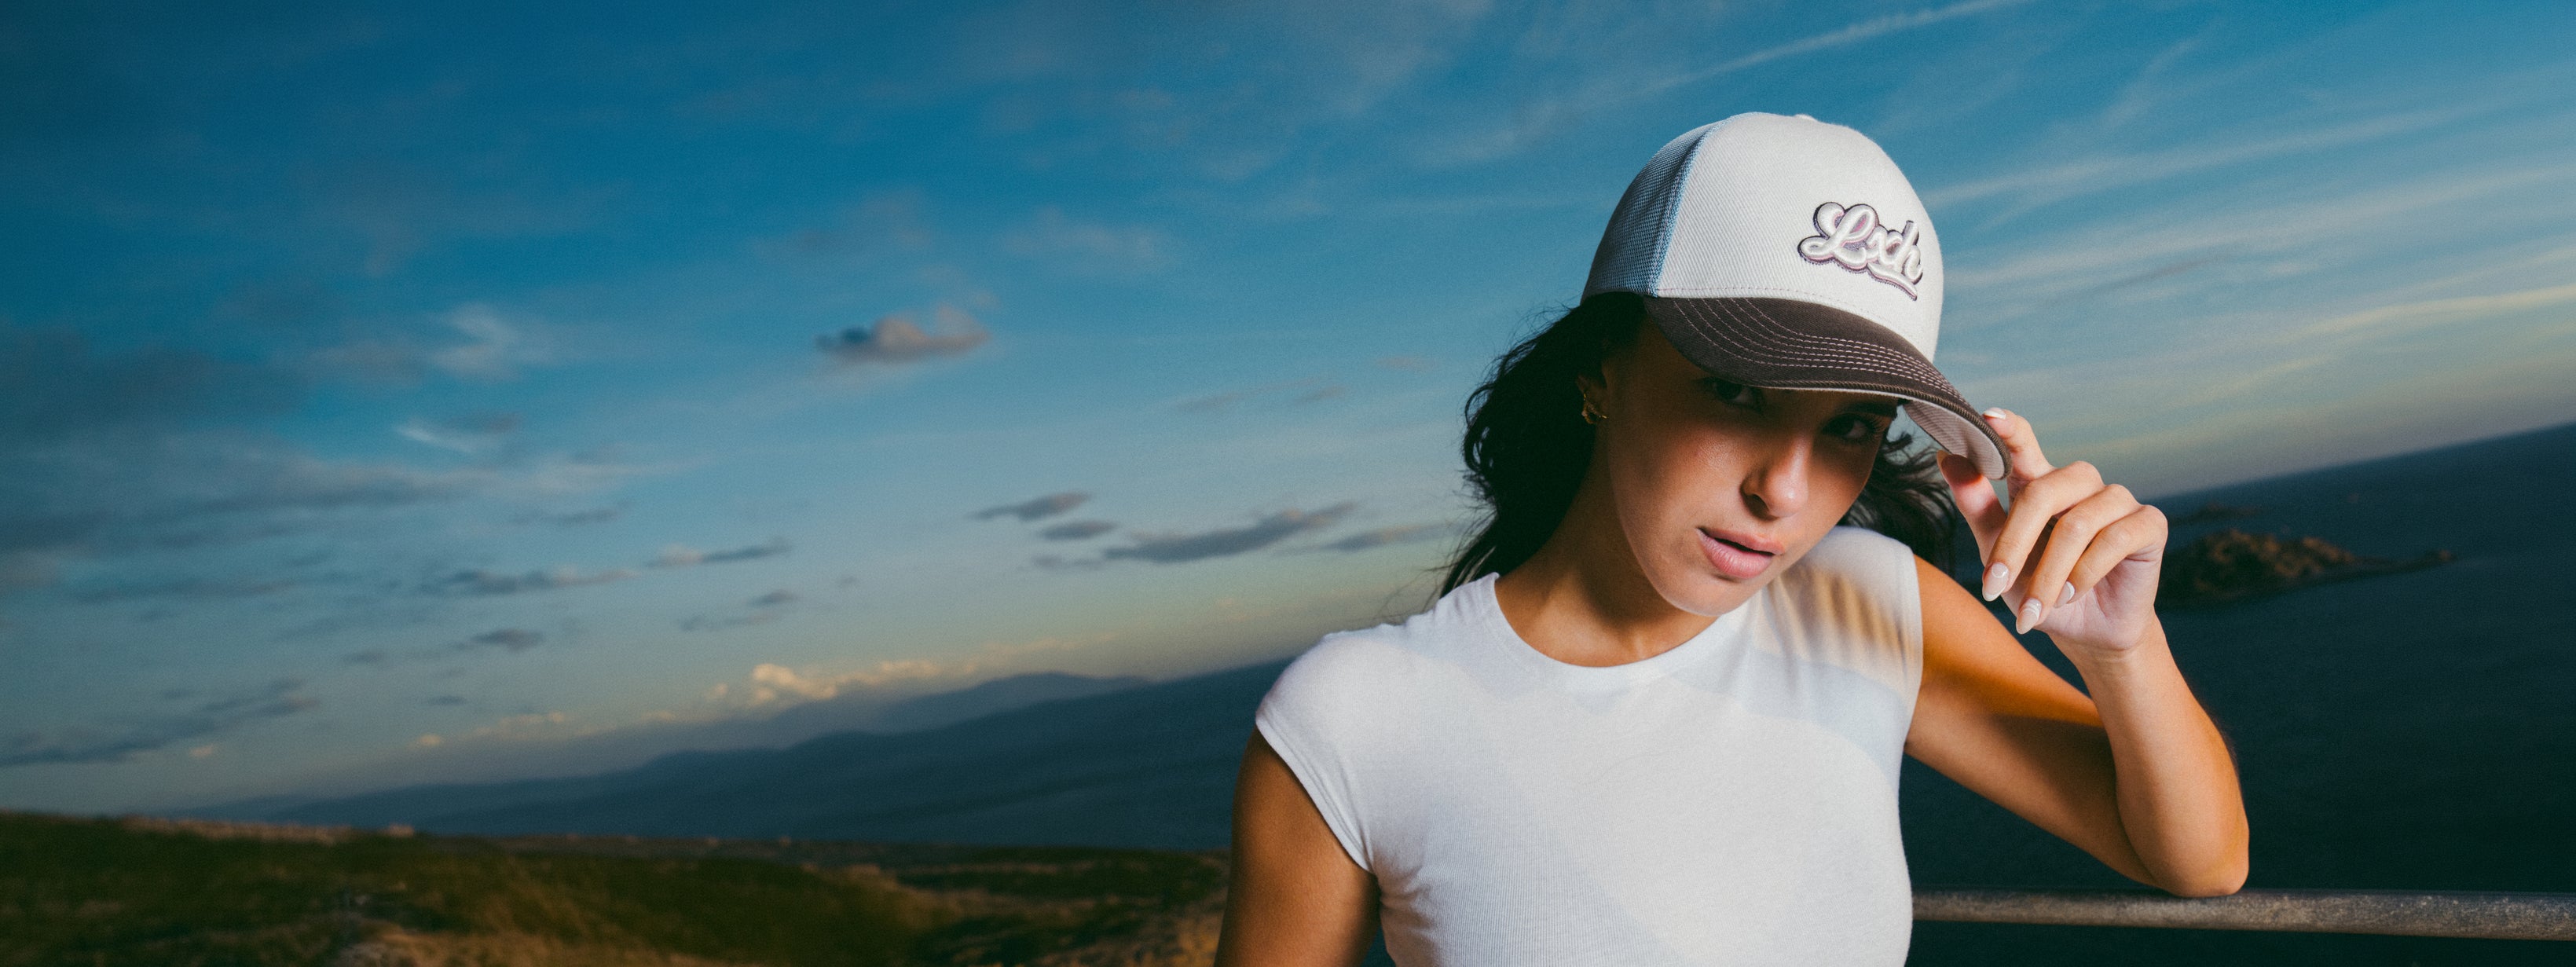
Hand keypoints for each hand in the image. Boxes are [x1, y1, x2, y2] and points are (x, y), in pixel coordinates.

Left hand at [1936, 408, 2166, 654]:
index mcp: (2041, 483)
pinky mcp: (2149, 523)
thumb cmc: (2039, 586)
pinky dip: (2085, 573)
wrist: (2086, 630)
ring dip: (2049, 575)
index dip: (2009, 429)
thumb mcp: (1998, 552)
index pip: (2024, 445)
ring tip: (2035, 608)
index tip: (1987, 416)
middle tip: (1993, 588)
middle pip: (2043, 492)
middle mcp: (2080, 483)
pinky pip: (2114, 539)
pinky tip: (2072, 595)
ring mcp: (2117, 500)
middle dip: (2013, 546)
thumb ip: (1977, 505)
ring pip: (2076, 525)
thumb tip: (1945, 456)